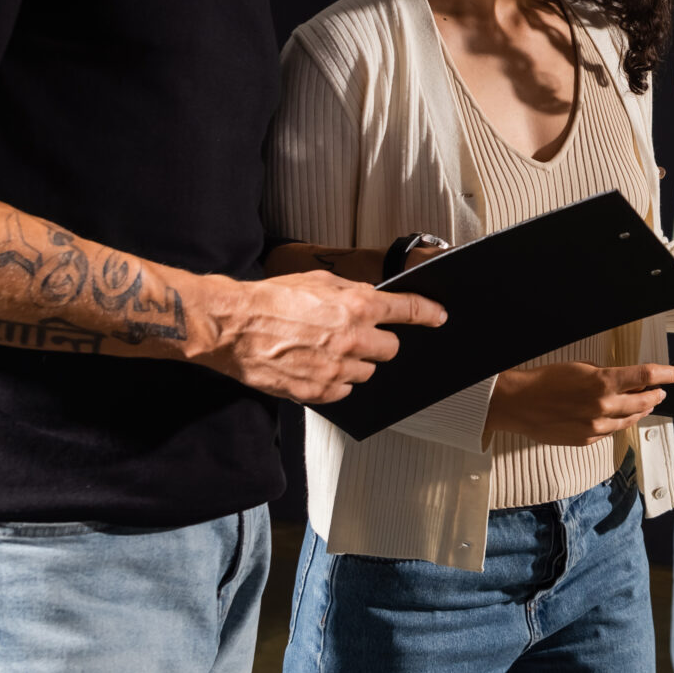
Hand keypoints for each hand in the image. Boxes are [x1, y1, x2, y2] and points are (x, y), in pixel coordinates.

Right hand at [191, 271, 446, 404]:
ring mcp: (337, 368)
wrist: (234, 326)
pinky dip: (337, 381)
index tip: (438, 317)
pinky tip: (315, 366)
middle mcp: (352, 338)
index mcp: (356, 306)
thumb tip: (371, 298)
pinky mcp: (321, 391)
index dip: (427, 313)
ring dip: (355, 363)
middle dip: (378, 342)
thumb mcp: (317, 281)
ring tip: (324, 350)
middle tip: (354, 336)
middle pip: (390, 349)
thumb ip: (350, 291)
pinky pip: (346, 389)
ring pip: (368, 372)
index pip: (407, 310)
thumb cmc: (270, 301)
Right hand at [485, 362, 673, 445]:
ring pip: (630, 419)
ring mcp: (596, 427)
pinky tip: (620, 417)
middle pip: (643, 400)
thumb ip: (608, 376)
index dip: (666, 374)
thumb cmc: (546, 381)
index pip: (646, 377)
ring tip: (647, 403)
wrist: (519, 404)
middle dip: (655, 394)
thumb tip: (628, 379)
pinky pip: (611, 431)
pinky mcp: (587, 440)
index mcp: (603, 383)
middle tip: (662, 390)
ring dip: (641, 409)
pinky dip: (619, 422)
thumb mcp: (581, 368)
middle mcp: (603, 407)